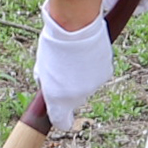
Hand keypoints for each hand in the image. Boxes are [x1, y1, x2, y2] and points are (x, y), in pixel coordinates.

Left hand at [34, 5, 114, 132]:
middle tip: (63, 69)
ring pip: (87, 86)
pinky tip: (86, 54)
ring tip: (75, 57)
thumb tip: (49, 87)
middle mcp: (78, 96)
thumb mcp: (41, 67)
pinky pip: (97, 75)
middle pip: (74, 100)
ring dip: (82, 77)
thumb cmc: (54, 43)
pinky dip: (93, 68)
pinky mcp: (106, 74)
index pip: (62, 122)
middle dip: (69, 89)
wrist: (75, 25)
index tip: (59, 113)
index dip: (60, 118)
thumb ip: (47, 83)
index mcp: (58, 98)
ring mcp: (94, 86)